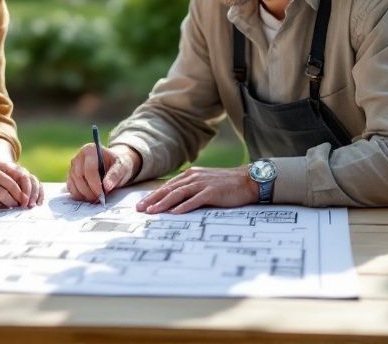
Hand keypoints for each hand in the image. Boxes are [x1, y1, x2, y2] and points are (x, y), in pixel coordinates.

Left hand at [0, 161, 43, 207]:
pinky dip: (40, 194)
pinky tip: (39, 203)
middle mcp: (20, 170)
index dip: (24, 190)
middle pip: (30, 180)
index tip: (23, 202)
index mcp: (11, 167)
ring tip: (32, 206)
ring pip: (35, 182)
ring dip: (35, 195)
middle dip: (30, 194)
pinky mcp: (30, 180)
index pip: (23, 177)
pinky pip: (38, 185)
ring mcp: (26, 174)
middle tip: (27, 205)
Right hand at [66, 143, 140, 202]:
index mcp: (90, 150)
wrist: (115, 166)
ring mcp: (72, 167)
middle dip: (89, 191)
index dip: (95, 184)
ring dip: (84, 195)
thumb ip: (115, 175)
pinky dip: (79, 196)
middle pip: (79, 177)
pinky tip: (89, 197)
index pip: (89, 169)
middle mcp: (79, 157)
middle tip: (100, 200)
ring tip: (96, 199)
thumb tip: (106, 186)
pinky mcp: (71, 177)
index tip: (102, 195)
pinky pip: (71, 188)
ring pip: (73, 184)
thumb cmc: (119, 165)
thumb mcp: (122, 168)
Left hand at [136, 166, 257, 213]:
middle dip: (152, 199)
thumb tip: (175, 201)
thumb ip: (191, 189)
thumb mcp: (205, 183)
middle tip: (139, 209)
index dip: (153, 195)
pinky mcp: (212, 192)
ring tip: (152, 212)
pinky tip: (174, 213)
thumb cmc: (226, 184)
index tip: (141, 204)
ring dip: (163, 203)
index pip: (167, 186)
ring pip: (178, 194)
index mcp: (190, 175)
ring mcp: (203, 184)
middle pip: (168, 189)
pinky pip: (195, 200)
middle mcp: (194, 177)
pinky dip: (184, 207)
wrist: (248, 180)